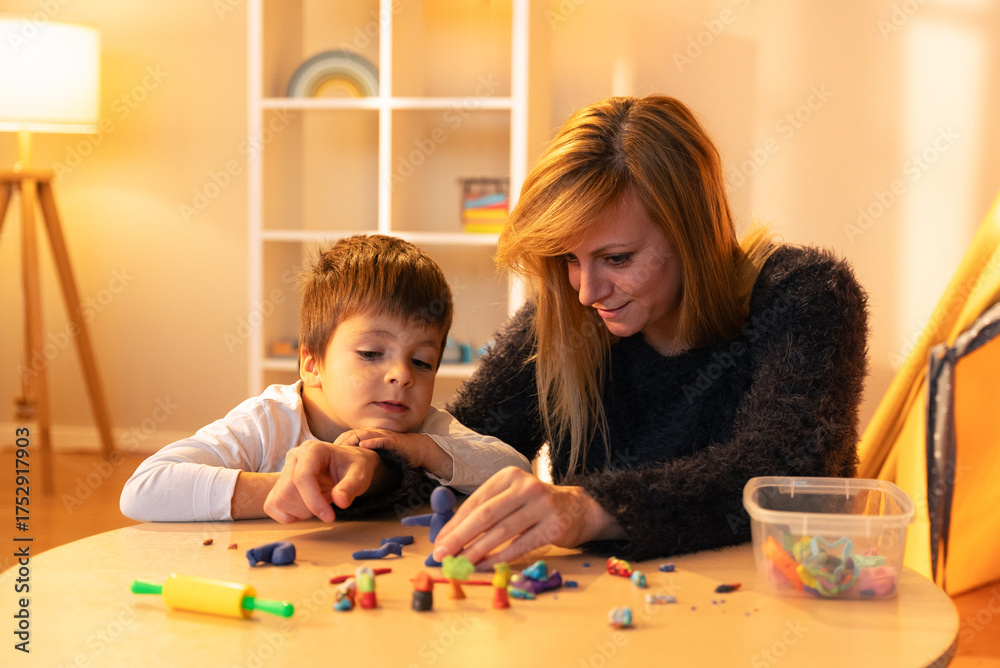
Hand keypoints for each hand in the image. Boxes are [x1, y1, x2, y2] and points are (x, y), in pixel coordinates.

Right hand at [263, 440, 380, 523]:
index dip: (314, 501)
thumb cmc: (353, 467)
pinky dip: (289, 515)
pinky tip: (307, 508)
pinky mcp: (278, 485)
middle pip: (287, 491)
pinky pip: (272, 506)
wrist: (348, 464)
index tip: (330, 517)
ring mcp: (284, 470)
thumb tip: (340, 501)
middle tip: (328, 504)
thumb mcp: (360, 476)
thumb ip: (350, 487)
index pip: (302, 477)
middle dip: (308, 507)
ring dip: (301, 511)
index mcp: (313, 450)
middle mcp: (294, 457)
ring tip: (320, 501)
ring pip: (278, 500)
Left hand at [340, 428, 453, 480]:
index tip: (328, 454)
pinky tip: (364, 445)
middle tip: (330, 452)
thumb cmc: (395, 452)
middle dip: (340, 442)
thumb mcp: (374, 455)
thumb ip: (361, 458)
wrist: (417, 448)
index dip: (336, 443)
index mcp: (367, 436)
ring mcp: (383, 436)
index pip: (346, 436)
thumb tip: (344, 471)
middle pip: (351, 434)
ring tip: (342, 448)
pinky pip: (382, 439)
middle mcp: (373, 434)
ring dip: (352, 440)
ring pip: (364, 434)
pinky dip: (373, 441)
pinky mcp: (394, 441)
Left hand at [430, 466, 623, 567]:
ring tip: (460, 565)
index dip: (454, 524)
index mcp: (509, 476)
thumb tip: (450, 537)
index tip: (438, 543)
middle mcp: (525, 487)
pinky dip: (499, 558)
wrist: (579, 508)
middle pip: (485, 515)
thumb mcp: (511, 498)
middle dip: (459, 538)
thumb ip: (485, 512)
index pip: (475, 502)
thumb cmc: (536, 506)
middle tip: (441, 555)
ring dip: (476, 551)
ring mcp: (542, 505)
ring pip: (501, 532)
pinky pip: (520, 545)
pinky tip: (484, 566)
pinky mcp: (554, 526)